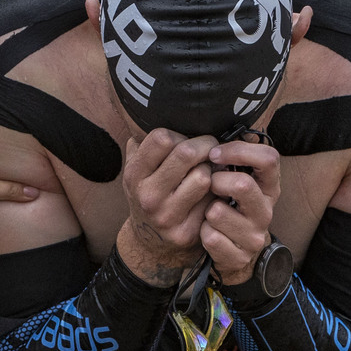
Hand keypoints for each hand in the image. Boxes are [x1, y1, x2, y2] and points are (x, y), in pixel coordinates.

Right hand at [115, 128, 215, 282]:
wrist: (149, 240)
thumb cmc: (150, 192)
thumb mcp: (137, 169)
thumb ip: (144, 142)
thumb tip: (162, 109)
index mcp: (134, 175)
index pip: (161, 138)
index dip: (180, 134)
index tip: (188, 139)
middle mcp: (147, 196)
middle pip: (186, 153)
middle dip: (205, 145)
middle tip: (212, 147)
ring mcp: (166, 216)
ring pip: (203, 177)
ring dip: (212, 170)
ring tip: (210, 170)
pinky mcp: (185, 232)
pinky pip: (212, 201)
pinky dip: (216, 193)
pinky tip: (212, 193)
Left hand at [201, 139, 281, 286]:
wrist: (234, 251)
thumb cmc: (230, 206)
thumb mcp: (237, 180)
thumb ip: (233, 159)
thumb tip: (215, 135)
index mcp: (269, 186)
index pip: (269, 158)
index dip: (239, 151)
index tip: (215, 153)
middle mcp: (266, 210)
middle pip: (243, 184)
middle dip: (217, 181)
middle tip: (210, 184)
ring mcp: (255, 235)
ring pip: (218, 212)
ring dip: (206, 209)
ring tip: (210, 211)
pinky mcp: (239, 256)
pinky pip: (210, 237)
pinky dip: (203, 232)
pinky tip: (208, 231)